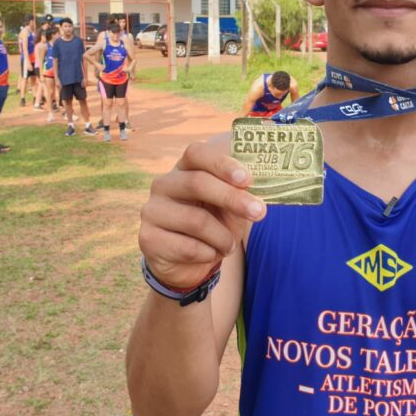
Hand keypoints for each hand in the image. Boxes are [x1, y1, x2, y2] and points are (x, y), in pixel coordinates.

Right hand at [138, 140, 264, 290]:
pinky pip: (188, 247)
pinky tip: (209, 254)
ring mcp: (152, 211)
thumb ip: (241, 190)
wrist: (187, 262)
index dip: (222, 163)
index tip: (247, 178)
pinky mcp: (148, 239)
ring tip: (229, 245)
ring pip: (196, 220)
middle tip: (260, 212)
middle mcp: (163, 185)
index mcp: (184, 168)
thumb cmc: (213, 224)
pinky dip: (209, 254)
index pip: (196, 153)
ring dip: (223, 237)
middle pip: (197, 183)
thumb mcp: (230, 204)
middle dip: (233, 199)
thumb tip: (268, 180)